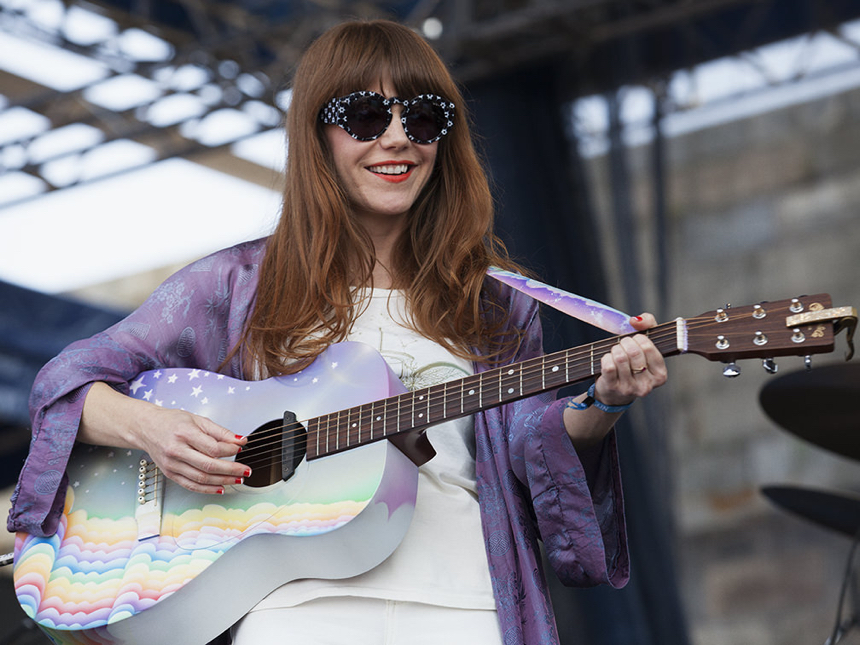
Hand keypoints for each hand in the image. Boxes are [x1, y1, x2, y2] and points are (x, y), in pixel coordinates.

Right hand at [80, 382, 248, 494]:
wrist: (146, 428)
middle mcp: (176, 450)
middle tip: (246, 471)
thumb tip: (240, 440)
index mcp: (184, 433)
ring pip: (201, 478)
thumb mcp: (197, 419)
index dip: (230, 450)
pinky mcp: (170, 474)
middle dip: (231, 470)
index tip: (240, 448)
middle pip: (208, 465)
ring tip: (238, 480)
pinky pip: (191, 485)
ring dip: (223, 481)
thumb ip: (220, 431)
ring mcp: (172, 464)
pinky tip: (221, 488)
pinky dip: (208, 489)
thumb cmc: (172, 422)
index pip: (212, 447)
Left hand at [592, 313, 666, 406]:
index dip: (638, 338)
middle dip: (625, 343)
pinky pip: (608, 366)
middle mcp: (647, 385)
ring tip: (615, 352)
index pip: (649, 348)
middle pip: (634, 352)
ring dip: (615, 350)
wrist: (615, 392)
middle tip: (623, 344)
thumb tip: (636, 320)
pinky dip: (606, 357)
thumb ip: (648, 324)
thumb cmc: (633, 364)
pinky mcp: (613, 388)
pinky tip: (608, 359)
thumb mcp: (646, 344)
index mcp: (660, 375)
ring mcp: (630, 389)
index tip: (634, 339)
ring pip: (620, 358)